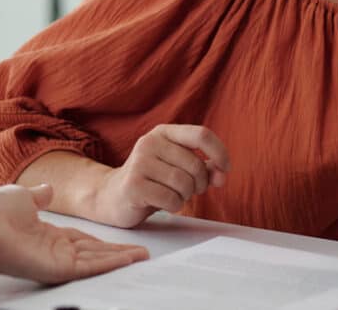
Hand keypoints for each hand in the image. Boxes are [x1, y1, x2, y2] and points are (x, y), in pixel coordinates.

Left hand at [0, 184, 148, 283]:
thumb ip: (39, 197)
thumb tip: (47, 190)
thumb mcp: (22, 197)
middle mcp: (55, 250)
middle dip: (118, 253)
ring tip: (142, 256)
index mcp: (47, 235)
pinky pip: (88, 267)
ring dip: (119, 258)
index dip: (103, 241)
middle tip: (141, 253)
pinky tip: (127, 259)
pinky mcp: (57, 268)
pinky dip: (109, 263)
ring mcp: (56, 260)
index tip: (120, 240)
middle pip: (94, 252)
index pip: (82, 240)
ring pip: (95, 260)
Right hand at [92, 124, 229, 227]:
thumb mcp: (178, 167)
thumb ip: (204, 167)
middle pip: (195, 164)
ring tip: (173, 195)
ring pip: (184, 183)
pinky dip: (174, 206)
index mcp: (164, 132)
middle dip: (200, 184)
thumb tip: (222, 173)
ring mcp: (139, 162)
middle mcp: (150, 142)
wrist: (112, 197)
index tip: (225, 170)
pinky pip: (171, 199)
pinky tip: (163, 204)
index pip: (201, 134)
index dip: (220, 152)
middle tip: (190, 191)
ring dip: (186, 196)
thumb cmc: (152, 181)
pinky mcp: (133, 185)